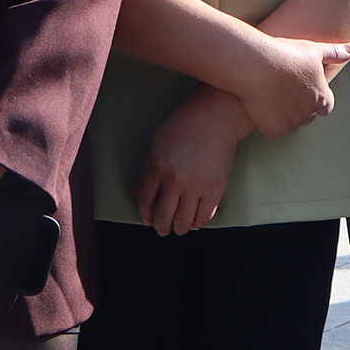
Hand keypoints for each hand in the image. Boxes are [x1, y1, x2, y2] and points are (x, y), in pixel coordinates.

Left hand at [134, 89, 249, 236]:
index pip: (146, 199)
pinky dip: (197, 222)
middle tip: (161, 230)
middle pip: (163, 214)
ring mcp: (196, 186)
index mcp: (158, 167)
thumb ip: (146, 170)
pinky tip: (194, 222)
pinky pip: (205, 215)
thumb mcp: (158, 145)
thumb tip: (133, 191)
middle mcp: (175, 180)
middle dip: (160, 226)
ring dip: (179, 228)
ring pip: (183, 219)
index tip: (147, 220)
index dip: (145, 213)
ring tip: (177, 229)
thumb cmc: (184, 126)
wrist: (216, 118)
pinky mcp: (216, 189)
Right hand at [233, 34, 349, 138]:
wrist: (256, 64)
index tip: (302, 89)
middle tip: (283, 90)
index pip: (325, 107)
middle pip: (306, 116)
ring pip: (290, 125)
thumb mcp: (314, 49)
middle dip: (298, 107)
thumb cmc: (286, 54)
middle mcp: (309, 114)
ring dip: (283, 116)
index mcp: (322, 98)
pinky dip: (267, 124)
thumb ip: (335, 52)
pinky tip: (260, 108)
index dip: (315, 98)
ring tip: (270, 98)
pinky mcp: (272, 130)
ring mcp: (291, 124)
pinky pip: (271, 132)